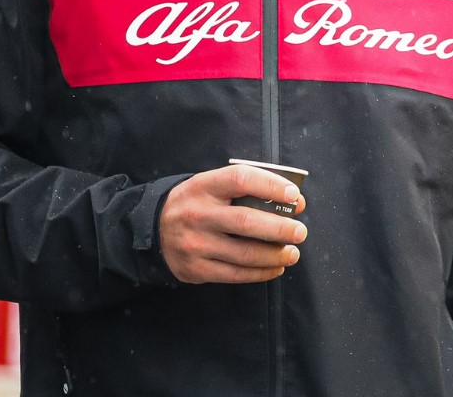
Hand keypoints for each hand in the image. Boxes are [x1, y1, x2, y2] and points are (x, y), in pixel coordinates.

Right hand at [159, 163, 307, 283]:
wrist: (152, 229)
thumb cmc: (196, 203)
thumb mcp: (211, 185)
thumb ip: (247, 189)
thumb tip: (292, 201)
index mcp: (204, 186)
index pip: (241, 179)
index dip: (271, 185)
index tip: (294, 195)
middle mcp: (198, 215)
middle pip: (246, 221)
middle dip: (280, 228)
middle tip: (300, 231)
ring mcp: (196, 244)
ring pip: (244, 253)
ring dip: (275, 255)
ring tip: (293, 252)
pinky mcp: (196, 269)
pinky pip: (235, 274)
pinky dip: (261, 272)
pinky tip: (275, 267)